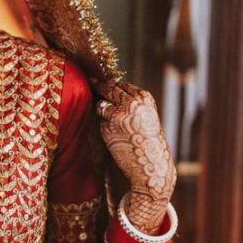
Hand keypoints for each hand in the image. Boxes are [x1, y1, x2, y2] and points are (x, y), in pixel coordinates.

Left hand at [90, 78, 175, 202]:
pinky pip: (100, 122)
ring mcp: (118, 113)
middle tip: (90, 80)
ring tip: (115, 125)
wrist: (151, 164)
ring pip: (101, 105)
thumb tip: (111, 89)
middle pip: (109, 88)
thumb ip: (133, 102)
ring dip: (101, 111)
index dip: (110, 82)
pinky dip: (104, 128)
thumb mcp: (146, 115)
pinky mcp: (108, 127)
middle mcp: (131, 102)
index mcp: (143, 98)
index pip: (122, 84)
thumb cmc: (148, 141)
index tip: (101, 79)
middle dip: (98, 85)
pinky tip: (116, 138)